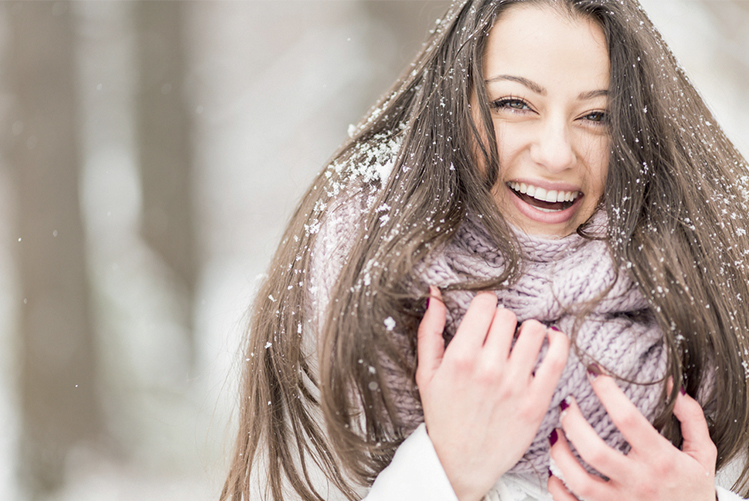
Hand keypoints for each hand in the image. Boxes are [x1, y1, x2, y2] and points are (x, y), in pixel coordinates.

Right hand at [416, 287, 569, 500]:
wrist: (460, 463)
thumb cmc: (443, 416)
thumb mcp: (426, 373)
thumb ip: (430, 330)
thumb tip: (434, 294)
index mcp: (460, 358)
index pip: (485, 305)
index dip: (485, 306)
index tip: (484, 316)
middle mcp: (489, 368)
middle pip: (508, 316)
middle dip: (502, 322)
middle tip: (497, 337)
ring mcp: (516, 385)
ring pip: (535, 330)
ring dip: (527, 331)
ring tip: (519, 344)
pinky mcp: (537, 401)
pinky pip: (557, 357)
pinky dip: (558, 341)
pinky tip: (550, 340)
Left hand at [548, 371, 716, 500]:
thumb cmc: (693, 489)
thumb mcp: (702, 452)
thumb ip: (691, 418)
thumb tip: (674, 386)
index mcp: (661, 460)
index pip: (628, 420)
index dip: (607, 391)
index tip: (594, 372)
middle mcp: (639, 482)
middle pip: (595, 452)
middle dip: (573, 423)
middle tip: (565, 404)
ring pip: (579, 481)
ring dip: (560, 454)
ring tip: (555, 434)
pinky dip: (557, 488)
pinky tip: (554, 470)